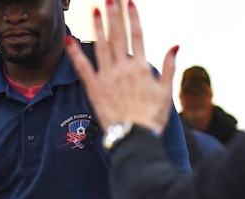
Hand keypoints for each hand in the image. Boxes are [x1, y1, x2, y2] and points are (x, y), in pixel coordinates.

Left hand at [65, 0, 171, 134]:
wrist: (134, 138)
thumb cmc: (152, 118)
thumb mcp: (166, 92)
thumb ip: (169, 67)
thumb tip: (175, 45)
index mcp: (141, 68)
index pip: (137, 36)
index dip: (133, 17)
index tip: (130, 2)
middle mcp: (123, 68)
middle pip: (118, 36)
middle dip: (114, 15)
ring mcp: (107, 77)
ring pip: (101, 46)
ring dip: (98, 27)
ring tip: (94, 11)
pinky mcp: (94, 88)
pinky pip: (83, 67)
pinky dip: (75, 53)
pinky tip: (69, 40)